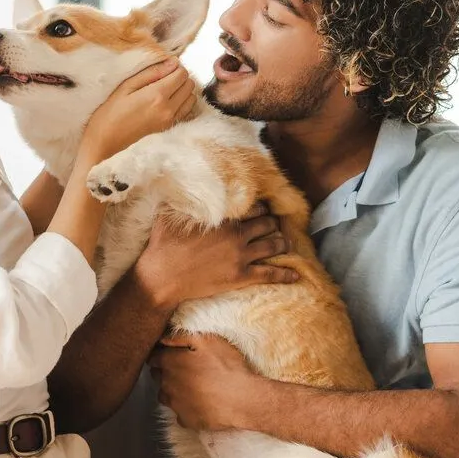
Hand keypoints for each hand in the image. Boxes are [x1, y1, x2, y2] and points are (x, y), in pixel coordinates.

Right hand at [80, 59, 194, 163]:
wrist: (104, 143)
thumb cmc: (109, 113)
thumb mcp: (125, 87)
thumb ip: (151, 73)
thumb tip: (172, 63)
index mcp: (157, 95)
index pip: (182, 74)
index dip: (174, 67)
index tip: (163, 68)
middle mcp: (168, 109)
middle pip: (190, 85)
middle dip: (180, 77)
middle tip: (163, 77)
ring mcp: (169, 120)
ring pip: (191, 98)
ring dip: (183, 90)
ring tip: (165, 90)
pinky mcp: (167, 129)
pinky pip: (185, 111)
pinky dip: (181, 103)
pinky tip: (166, 102)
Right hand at [134, 203, 297, 310]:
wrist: (162, 276)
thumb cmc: (163, 243)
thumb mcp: (170, 212)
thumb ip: (182, 197)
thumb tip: (181, 181)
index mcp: (224, 217)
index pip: (253, 207)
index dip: (260, 208)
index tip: (262, 210)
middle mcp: (237, 234)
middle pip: (267, 224)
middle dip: (273, 223)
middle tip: (275, 225)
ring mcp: (241, 256)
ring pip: (272, 245)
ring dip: (282, 243)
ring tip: (286, 243)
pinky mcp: (241, 277)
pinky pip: (270, 274)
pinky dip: (285, 274)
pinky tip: (296, 275)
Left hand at [149, 333, 262, 430]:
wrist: (243, 399)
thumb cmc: (227, 366)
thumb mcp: (206, 340)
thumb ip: (180, 337)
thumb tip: (162, 338)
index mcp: (171, 363)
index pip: (153, 357)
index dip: (159, 354)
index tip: (166, 353)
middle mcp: (168, 384)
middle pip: (157, 376)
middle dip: (164, 370)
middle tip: (182, 368)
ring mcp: (176, 404)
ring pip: (165, 395)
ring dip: (172, 390)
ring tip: (190, 386)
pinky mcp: (186, 420)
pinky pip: (179, 413)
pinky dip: (185, 408)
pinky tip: (198, 403)